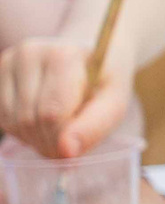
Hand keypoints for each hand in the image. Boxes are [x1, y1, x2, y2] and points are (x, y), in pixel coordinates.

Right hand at [0, 35, 129, 159]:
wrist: (88, 55)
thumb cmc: (103, 82)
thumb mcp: (114, 103)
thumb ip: (94, 127)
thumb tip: (65, 151)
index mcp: (64, 56)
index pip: (51, 114)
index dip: (62, 140)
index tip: (75, 148)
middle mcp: (30, 52)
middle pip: (28, 120)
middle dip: (48, 142)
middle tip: (68, 144)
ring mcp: (9, 60)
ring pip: (11, 122)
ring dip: (34, 139)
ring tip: (57, 129)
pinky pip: (1, 118)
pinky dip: (20, 130)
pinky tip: (40, 120)